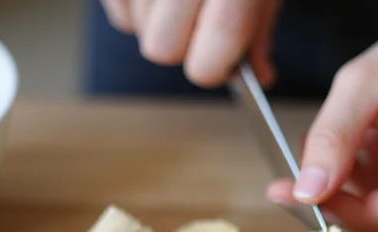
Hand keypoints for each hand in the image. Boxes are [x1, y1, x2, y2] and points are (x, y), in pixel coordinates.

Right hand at [100, 0, 280, 86]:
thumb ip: (260, 29)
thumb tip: (259, 76)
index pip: (211, 54)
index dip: (217, 68)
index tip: (224, 63)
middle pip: (161, 50)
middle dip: (183, 47)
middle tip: (201, 24)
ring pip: (136, 31)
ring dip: (159, 24)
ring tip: (181, 0)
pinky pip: (117, 13)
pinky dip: (135, 9)